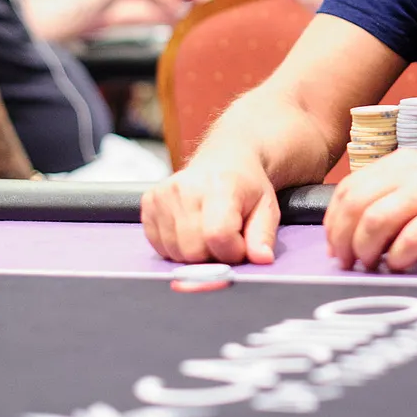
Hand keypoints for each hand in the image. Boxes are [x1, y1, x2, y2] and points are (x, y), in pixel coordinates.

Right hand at [140, 153, 279, 264]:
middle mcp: (187, 187)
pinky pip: (158, 245)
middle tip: (224, 238)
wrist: (225, 157)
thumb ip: (263, 235)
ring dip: (194, 253)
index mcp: (221, 185)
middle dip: (212, 255)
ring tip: (207, 232)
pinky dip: (175, 247)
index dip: (232, 251)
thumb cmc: (246, 185)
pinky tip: (189, 230)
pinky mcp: (150, 201)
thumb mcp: (267, 207)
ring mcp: (164, 193)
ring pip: (175, 252)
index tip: (240, 244)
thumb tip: (262, 259)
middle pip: (193, 250)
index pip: (218, 236)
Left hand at [324, 149, 416, 271]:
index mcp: (400, 163)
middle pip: (355, 204)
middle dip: (342, 239)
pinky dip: (399, 257)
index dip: (333, 221)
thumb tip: (355, 233)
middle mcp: (410, 171)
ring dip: (365, 250)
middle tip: (346, 263)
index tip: (334, 247)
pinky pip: (412, 238)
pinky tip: (400, 266)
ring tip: (371, 266)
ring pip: (376, 220)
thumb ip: (392, 199)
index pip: (348, 188)